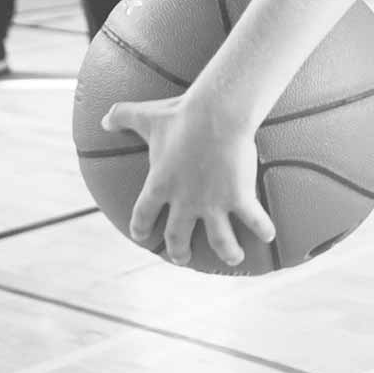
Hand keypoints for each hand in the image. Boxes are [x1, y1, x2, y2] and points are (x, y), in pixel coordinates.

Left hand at [101, 95, 275, 266]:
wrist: (216, 114)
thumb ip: (122, 115)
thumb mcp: (147, 115)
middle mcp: (184, 201)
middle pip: (177, 237)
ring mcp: (212, 203)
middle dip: (179, 252)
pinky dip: (262, 229)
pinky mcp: (238, 197)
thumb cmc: (181, 114)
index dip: (141, 228)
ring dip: (227, 251)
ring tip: (234, 257)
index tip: (142, 236)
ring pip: (218, 240)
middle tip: (183, 258)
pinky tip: (269, 235)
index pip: (143, 215)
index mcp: (159, 185)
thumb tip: (104, 118)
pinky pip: (253, 220)